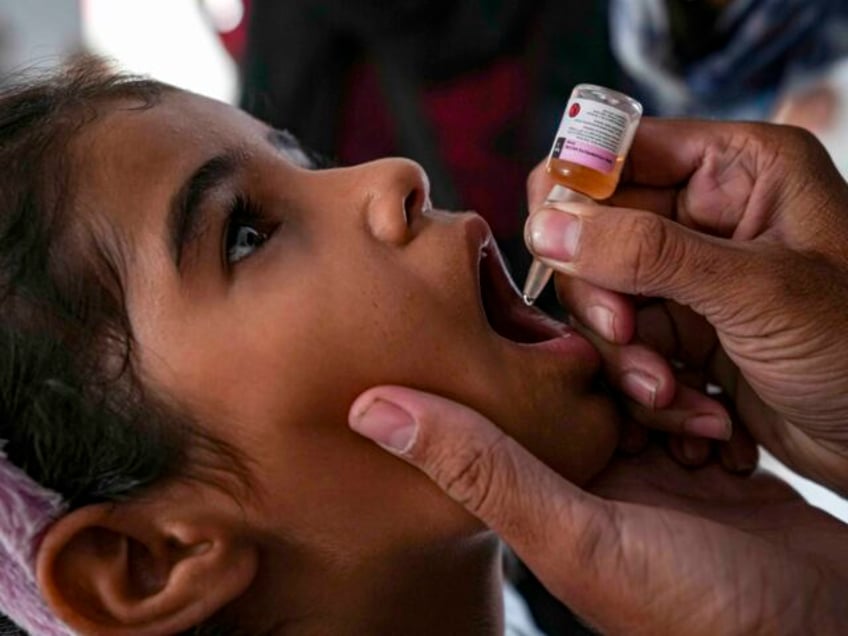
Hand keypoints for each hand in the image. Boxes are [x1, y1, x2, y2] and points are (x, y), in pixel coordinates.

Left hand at [349, 386, 847, 634]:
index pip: (513, 402)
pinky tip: (726, 438)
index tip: (553, 323)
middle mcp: (590, 479)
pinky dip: (711, 413)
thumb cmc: (694, 614)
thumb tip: (368, 408)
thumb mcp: (575, 534)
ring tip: (699, 425)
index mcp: (543, 491)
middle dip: (624, 375)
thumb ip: (479, 468)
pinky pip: (696, 408)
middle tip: (655, 391)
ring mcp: (652, 474)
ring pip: (644, 389)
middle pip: (586, 384)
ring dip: (674, 393)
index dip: (531, 360)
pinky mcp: (706, 471)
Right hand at [525, 119, 847, 494]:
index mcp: (736, 168)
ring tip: (676, 398)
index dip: (575, 196)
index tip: (559, 250)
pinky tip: (704, 421)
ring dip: (628, 361)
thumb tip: (545, 225)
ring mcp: (690, 279)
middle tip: (629, 339)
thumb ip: (645, 252)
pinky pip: (627, 353)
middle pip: (593, 236)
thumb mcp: (755, 291)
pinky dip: (651, 394)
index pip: (616, 153)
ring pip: (603, 304)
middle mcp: (706, 216)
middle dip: (605, 301)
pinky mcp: (685, 337)